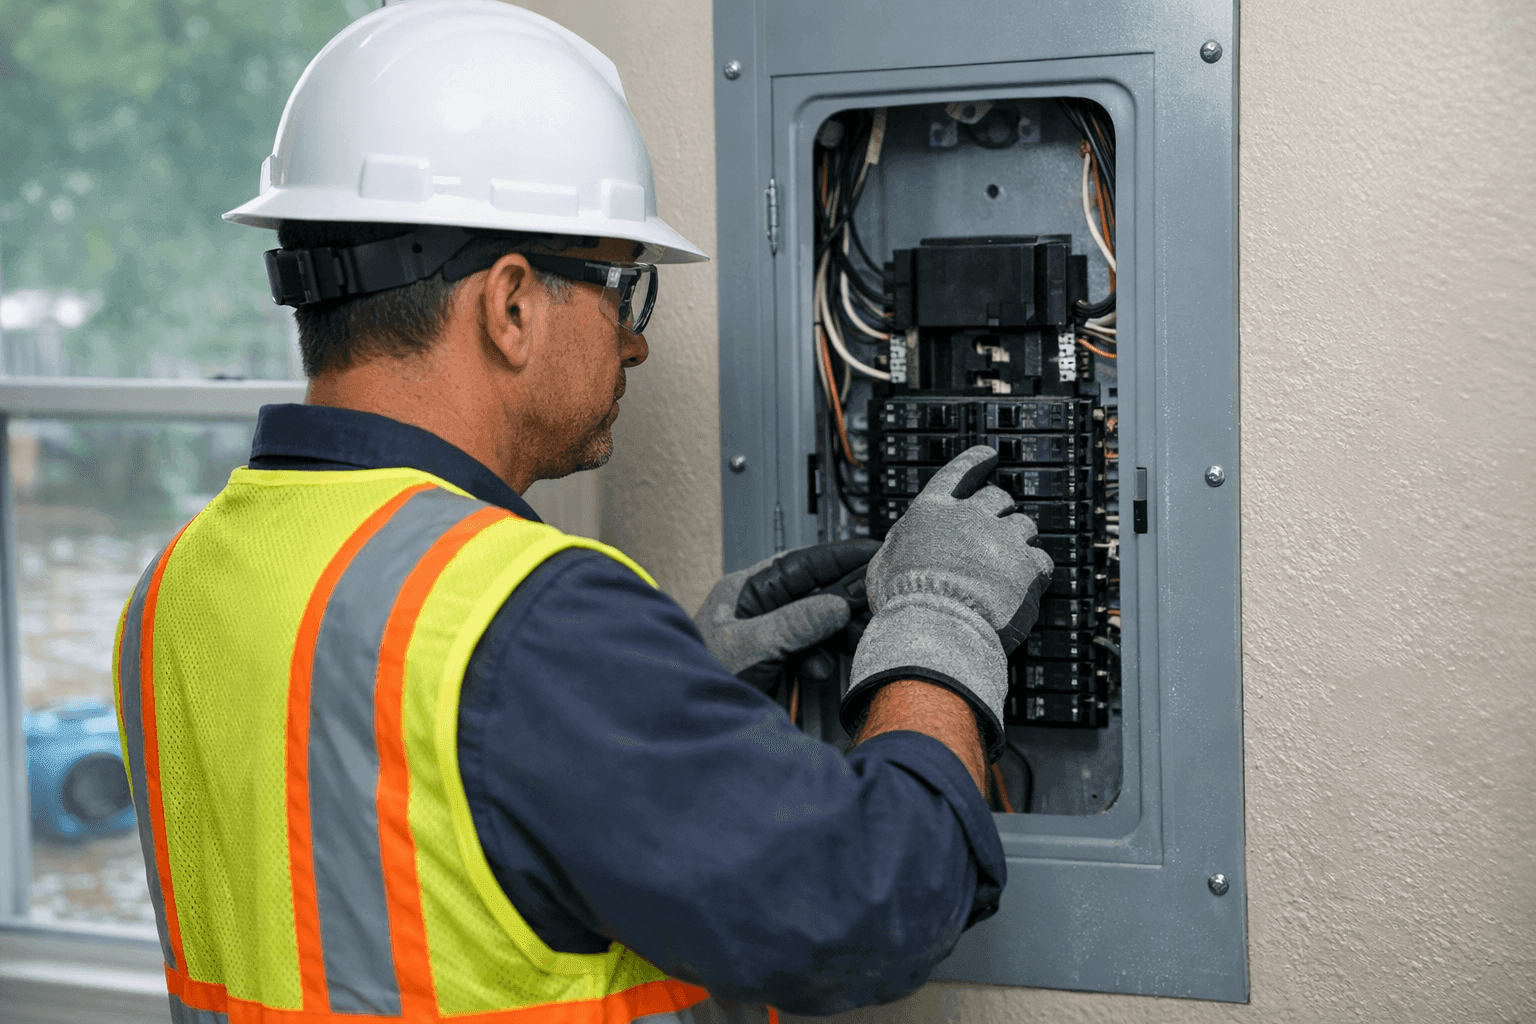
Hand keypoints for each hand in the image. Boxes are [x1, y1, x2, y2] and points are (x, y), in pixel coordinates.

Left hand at [693, 540, 880, 687]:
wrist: (688, 719)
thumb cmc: (699, 675)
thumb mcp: (750, 645)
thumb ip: (795, 623)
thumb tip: (835, 605)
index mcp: (746, 590)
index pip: (800, 563)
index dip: (837, 556)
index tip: (871, 552)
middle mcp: (761, 609)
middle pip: (816, 594)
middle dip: (846, 601)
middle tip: (876, 602)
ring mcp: (772, 637)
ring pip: (818, 626)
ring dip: (836, 635)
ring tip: (855, 639)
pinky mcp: (780, 664)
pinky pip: (812, 653)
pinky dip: (821, 661)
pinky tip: (818, 670)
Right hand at [841, 446, 1053, 760]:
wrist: (936, 627)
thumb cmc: (904, 602)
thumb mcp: (882, 566)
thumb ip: (897, 545)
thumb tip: (900, 541)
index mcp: (932, 513)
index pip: (957, 474)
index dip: (974, 462)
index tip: (989, 456)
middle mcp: (970, 517)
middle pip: (997, 497)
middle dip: (1000, 510)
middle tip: (996, 529)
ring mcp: (1002, 539)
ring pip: (1024, 526)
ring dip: (1019, 541)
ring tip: (1010, 565)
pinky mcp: (1027, 565)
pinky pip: (1042, 561)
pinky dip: (1036, 572)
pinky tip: (1026, 584)